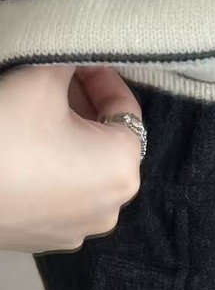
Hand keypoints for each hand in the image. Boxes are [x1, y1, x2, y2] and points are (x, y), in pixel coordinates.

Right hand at [0, 64, 142, 253]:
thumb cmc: (3, 135)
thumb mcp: (40, 79)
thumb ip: (70, 60)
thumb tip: (78, 51)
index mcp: (122, 169)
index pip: (127, 110)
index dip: (101, 77)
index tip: (79, 60)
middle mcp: (112, 207)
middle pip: (107, 144)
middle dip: (84, 108)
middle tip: (55, 81)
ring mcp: (81, 228)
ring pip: (85, 172)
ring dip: (68, 140)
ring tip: (35, 114)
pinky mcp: (52, 239)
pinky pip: (63, 197)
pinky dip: (53, 171)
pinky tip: (24, 151)